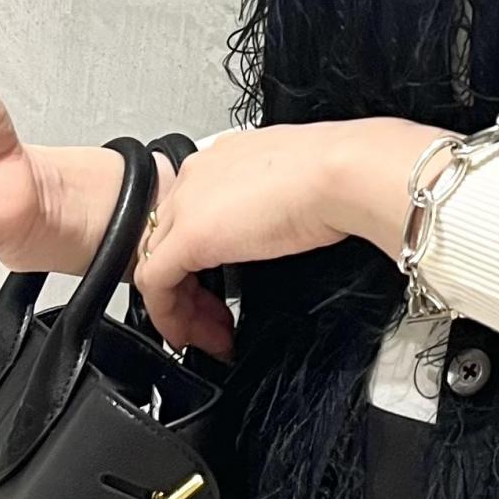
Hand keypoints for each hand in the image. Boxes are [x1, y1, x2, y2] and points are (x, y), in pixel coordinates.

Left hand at [133, 116, 450, 351]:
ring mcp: (187, 204)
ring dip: (180, 308)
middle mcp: (196, 177)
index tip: (220, 290)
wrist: (343, 173)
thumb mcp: (294, 191)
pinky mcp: (189, 236)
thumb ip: (273, 209)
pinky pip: (155, 284)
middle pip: (167, 241)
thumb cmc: (338, 176)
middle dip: (187, 290)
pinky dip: (168, 315)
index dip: (200, 261)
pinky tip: (192, 335)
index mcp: (222, 162)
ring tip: (207, 337)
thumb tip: (282, 231)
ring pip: (156, 263)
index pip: (189, 215)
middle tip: (213, 322)